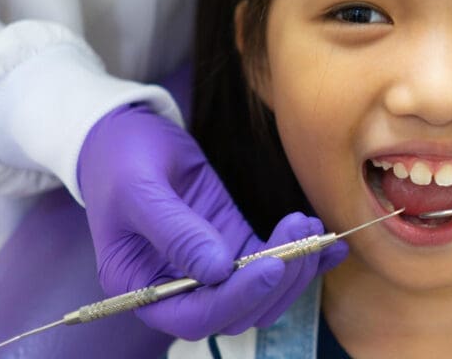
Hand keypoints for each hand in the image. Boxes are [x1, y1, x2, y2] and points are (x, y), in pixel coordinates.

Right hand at [77, 104, 347, 338]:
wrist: (127, 135)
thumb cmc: (120, 160)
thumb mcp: (139, 189)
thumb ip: (175, 231)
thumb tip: (216, 270)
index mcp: (143, 286)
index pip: (196, 316)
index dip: (237, 298)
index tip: (271, 265)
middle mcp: (179, 286)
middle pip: (239, 309)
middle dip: (277, 279)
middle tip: (301, 232)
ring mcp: (211, 265)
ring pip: (262, 291)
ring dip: (295, 268)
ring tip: (313, 228)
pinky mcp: (233, 240)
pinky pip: (271, 260)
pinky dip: (303, 255)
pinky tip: (330, 242)